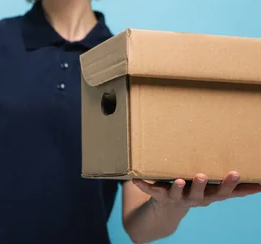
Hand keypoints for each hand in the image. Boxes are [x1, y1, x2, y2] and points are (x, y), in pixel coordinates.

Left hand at [133, 171, 260, 208]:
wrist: (166, 211)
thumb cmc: (196, 193)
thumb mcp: (213, 191)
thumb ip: (233, 187)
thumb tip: (260, 183)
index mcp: (209, 196)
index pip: (222, 192)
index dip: (229, 184)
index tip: (236, 172)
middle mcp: (193, 199)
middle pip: (200, 194)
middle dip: (202, 185)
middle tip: (203, 175)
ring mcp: (175, 198)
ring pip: (177, 194)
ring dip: (178, 187)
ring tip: (179, 180)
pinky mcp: (158, 196)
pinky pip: (149, 191)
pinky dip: (143, 185)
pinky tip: (135, 180)